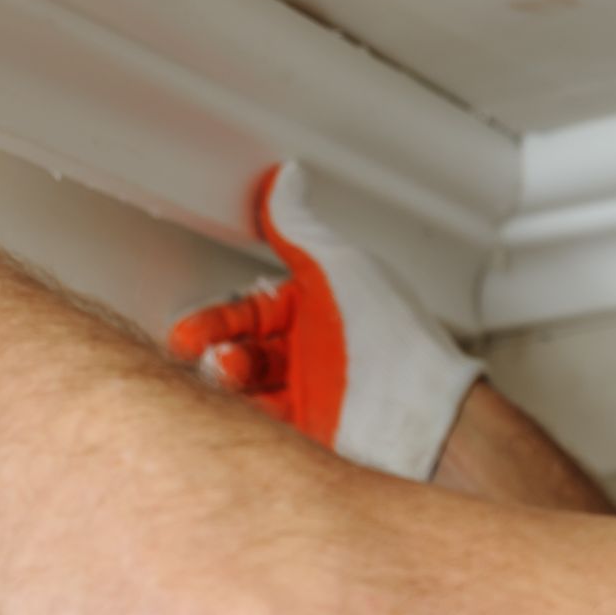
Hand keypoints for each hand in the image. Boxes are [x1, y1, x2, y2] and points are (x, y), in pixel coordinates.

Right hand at [167, 162, 482, 479]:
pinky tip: (230, 410)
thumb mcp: (338, 267)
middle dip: (214, 350)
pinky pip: (260, 423)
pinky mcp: (312, 436)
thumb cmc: (395, 343)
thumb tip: (285, 179)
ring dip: (226, 380)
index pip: (250, 310)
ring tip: (226, 376)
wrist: (426, 419)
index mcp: (318, 309)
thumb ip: (298, 227)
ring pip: (246, 387)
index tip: (189, 330)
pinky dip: (239, 416)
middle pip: (241, 348)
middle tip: (198, 355)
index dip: (216, 318)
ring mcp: (311, 395)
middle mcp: (312, 352)